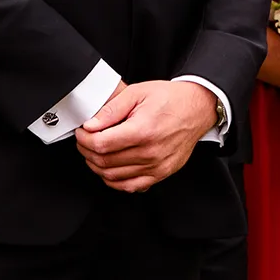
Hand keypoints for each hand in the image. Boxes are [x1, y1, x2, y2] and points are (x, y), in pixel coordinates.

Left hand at [75, 80, 215, 192]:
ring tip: (95, 152)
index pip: (101, 144)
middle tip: (85, 140)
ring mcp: (156, 166)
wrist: (198, 108)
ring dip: (97, 166)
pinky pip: (130, 186)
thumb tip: (90, 125)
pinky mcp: (161, 174)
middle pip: (104, 162)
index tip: (81, 132)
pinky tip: (109, 168)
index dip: (84, 139)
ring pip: (113, 177)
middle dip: (87, 151)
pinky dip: (113, 180)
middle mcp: (150, 152)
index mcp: (143, 130)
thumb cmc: (170, 99)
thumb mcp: (138, 93)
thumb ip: (112, 110)